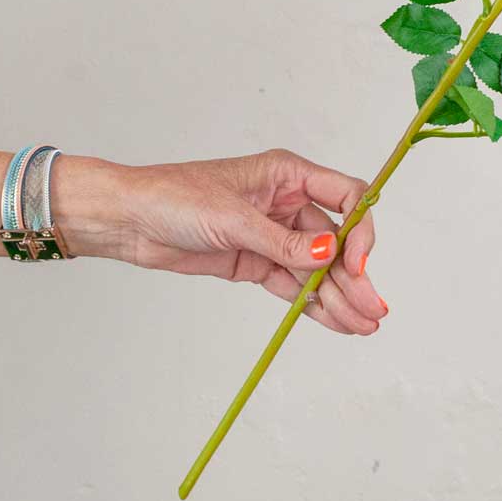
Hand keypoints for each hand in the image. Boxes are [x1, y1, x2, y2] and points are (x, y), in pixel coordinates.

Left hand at [58, 148, 386, 335]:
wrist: (128, 220)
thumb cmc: (173, 197)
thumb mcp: (231, 218)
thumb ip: (281, 241)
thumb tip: (327, 256)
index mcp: (287, 174)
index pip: (345, 197)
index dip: (358, 230)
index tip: (354, 264)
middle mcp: (286, 202)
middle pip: (335, 241)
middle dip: (355, 276)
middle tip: (372, 310)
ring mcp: (271, 234)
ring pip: (316, 268)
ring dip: (339, 297)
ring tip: (362, 326)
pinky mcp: (255, 261)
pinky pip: (293, 284)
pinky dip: (312, 304)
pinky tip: (335, 321)